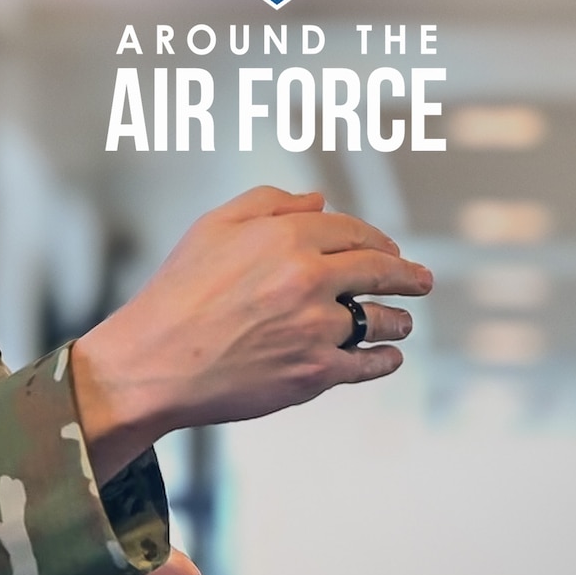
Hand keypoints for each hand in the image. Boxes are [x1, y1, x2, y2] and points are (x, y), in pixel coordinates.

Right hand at [72, 187, 431, 478]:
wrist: (153, 363)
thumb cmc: (177, 293)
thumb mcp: (212, 227)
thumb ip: (268, 204)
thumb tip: (318, 201)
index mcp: (286, 238)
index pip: (351, 231)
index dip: (375, 239)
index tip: (388, 249)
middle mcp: (308, 279)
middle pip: (378, 270)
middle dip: (408, 274)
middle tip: (422, 280)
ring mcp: (316, 329)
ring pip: (381, 319)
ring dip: (399, 319)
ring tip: (403, 322)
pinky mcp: (315, 373)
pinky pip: (368, 364)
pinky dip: (385, 359)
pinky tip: (389, 356)